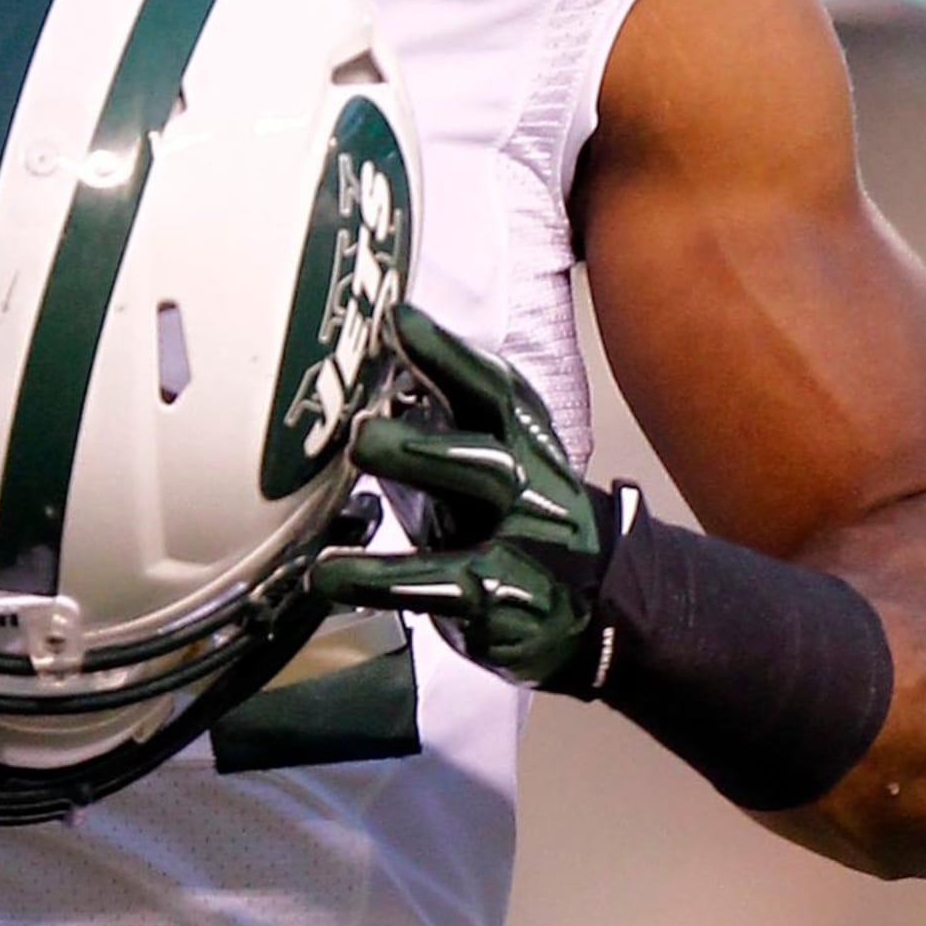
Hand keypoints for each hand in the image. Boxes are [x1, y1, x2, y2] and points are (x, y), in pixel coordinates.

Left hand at [309, 306, 633, 693]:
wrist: (594, 605)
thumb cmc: (510, 520)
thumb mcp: (480, 459)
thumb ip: (427, 416)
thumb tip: (353, 369)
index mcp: (518, 439)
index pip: (490, 390)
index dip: (446, 354)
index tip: (398, 320)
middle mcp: (526, 485)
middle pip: (489, 454)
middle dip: (427, 440)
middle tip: (361, 431)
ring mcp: (521, 546)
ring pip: (482, 518)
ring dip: (417, 487)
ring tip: (352, 473)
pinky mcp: (503, 604)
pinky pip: (447, 588)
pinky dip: (384, 579)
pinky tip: (332, 574)